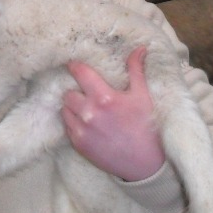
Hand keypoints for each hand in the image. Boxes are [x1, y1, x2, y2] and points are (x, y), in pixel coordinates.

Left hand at [61, 46, 164, 181]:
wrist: (146, 164)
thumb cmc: (147, 127)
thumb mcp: (143, 96)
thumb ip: (136, 70)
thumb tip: (139, 48)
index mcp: (104, 97)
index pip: (79, 73)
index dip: (75, 66)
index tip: (73, 64)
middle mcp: (88, 113)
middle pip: (68, 93)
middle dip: (76, 91)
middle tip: (87, 93)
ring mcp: (81, 130)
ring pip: (65, 109)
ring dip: (72, 106)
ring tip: (86, 108)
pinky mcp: (79, 144)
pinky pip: (67, 126)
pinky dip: (73, 122)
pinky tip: (87, 123)